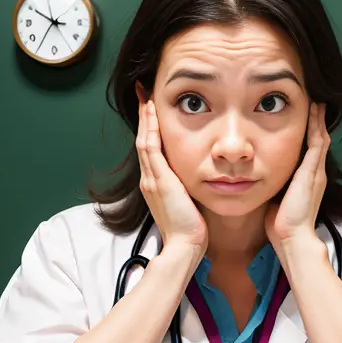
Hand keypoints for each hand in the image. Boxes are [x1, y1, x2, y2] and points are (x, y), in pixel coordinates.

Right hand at [136, 100, 207, 251]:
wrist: (184, 246)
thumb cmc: (190, 230)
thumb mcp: (187, 204)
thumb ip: (186, 190)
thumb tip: (198, 180)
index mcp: (155, 185)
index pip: (150, 151)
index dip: (150, 130)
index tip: (152, 112)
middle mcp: (149, 179)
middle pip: (143, 141)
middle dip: (144, 118)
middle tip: (143, 96)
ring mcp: (151, 179)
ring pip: (144, 141)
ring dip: (145, 118)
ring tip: (146, 98)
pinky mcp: (159, 180)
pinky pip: (150, 147)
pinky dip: (149, 129)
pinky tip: (151, 112)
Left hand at [265, 103, 328, 254]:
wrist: (292, 236)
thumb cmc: (282, 224)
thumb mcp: (277, 200)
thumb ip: (274, 188)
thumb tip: (258, 180)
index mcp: (308, 181)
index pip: (310, 152)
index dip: (309, 135)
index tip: (304, 120)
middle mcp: (316, 174)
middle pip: (319, 141)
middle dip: (316, 123)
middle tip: (314, 105)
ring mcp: (316, 171)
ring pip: (320, 138)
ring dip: (317, 121)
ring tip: (315, 104)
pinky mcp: (312, 171)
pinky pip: (317, 142)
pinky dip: (316, 126)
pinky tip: (314, 113)